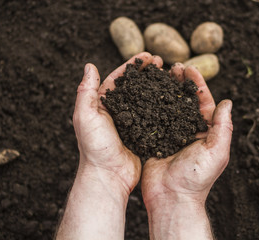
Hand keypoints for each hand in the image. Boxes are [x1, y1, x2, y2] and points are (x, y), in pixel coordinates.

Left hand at [73, 52, 162, 197]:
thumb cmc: (94, 147)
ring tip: (169, 75)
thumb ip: (86, 92)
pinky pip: (155, 116)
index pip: (119, 78)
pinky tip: (173, 98)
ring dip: (157, 86)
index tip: (146, 56)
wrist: (108, 176)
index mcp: (104, 105)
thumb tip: (89, 66)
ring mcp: (133, 123)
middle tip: (160, 61)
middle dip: (147, 73)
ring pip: (147, 99)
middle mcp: (119, 112)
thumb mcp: (86, 117)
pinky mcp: (144, 134)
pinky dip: (163, 106)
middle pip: (135, 86)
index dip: (132, 66)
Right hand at [141, 64, 232, 239]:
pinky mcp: (155, 140)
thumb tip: (228, 102)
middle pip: (184, 101)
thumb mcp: (217, 152)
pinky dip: (149, 105)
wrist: (171, 199)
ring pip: (168, 106)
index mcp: (205, 132)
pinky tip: (144, 93)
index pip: (203, 102)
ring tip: (159, 75)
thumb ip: (223, 127)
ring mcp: (170, 134)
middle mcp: (188, 131)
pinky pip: (152, 119)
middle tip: (173, 67)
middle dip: (179, 83)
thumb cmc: (196, 178)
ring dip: (164, 90)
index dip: (197, 84)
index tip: (189, 68)